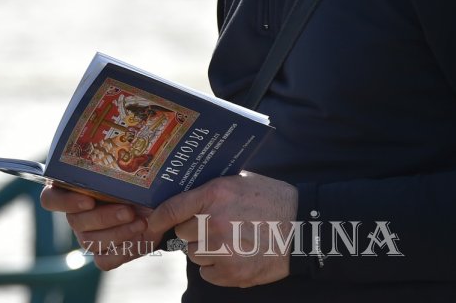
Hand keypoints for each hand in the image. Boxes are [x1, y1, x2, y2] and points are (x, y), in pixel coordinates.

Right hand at [41, 185, 160, 270]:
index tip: (89, 200)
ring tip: (141, 222)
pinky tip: (139, 238)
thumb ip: (129, 172)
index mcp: (71, 190)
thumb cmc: (133, 184)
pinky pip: (104, 261)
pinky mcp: (103, 255)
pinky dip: (123, 252)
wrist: (152, 208)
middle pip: (74, 221)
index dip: (65, 202)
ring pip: (90, 241)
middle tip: (128, 210)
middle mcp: (75, 214)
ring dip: (118, 232)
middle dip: (104, 217)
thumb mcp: (130, 174)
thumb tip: (135, 176)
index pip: (49, 199)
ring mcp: (87, 236)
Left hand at [145, 172, 297, 287]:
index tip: (151, 223)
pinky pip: (207, 273)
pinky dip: (216, 269)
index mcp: (213, 195)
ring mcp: (222, 249)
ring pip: (194, 254)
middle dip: (194, 232)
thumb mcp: (238, 181)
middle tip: (216, 228)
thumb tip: (180, 193)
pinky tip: (235, 256)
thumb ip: (210, 190)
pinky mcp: (232, 272)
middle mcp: (213, 222)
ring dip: (205, 251)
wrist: (304, 227)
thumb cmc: (271, 200)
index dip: (157, 218)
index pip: (171, 208)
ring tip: (231, 241)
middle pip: (182, 233)